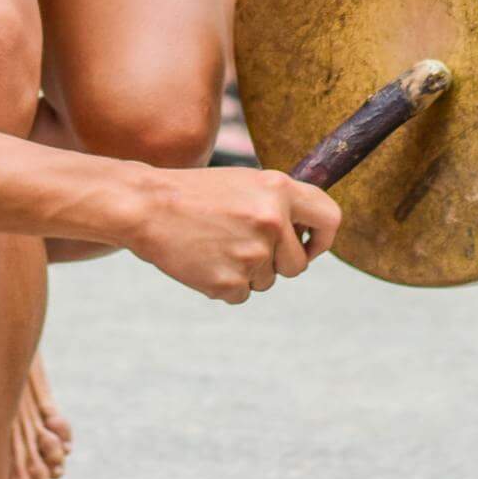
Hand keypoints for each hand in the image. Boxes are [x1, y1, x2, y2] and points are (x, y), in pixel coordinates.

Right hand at [126, 167, 339, 304]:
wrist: (148, 206)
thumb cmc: (196, 194)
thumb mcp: (245, 183)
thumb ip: (279, 204)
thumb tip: (308, 235)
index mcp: (279, 190)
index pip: (330, 219)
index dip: (322, 239)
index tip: (308, 246)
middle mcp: (272, 221)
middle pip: (298, 265)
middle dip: (277, 263)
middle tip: (242, 244)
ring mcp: (253, 255)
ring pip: (267, 281)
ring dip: (247, 272)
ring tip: (216, 245)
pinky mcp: (231, 282)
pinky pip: (241, 295)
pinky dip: (225, 285)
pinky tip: (204, 260)